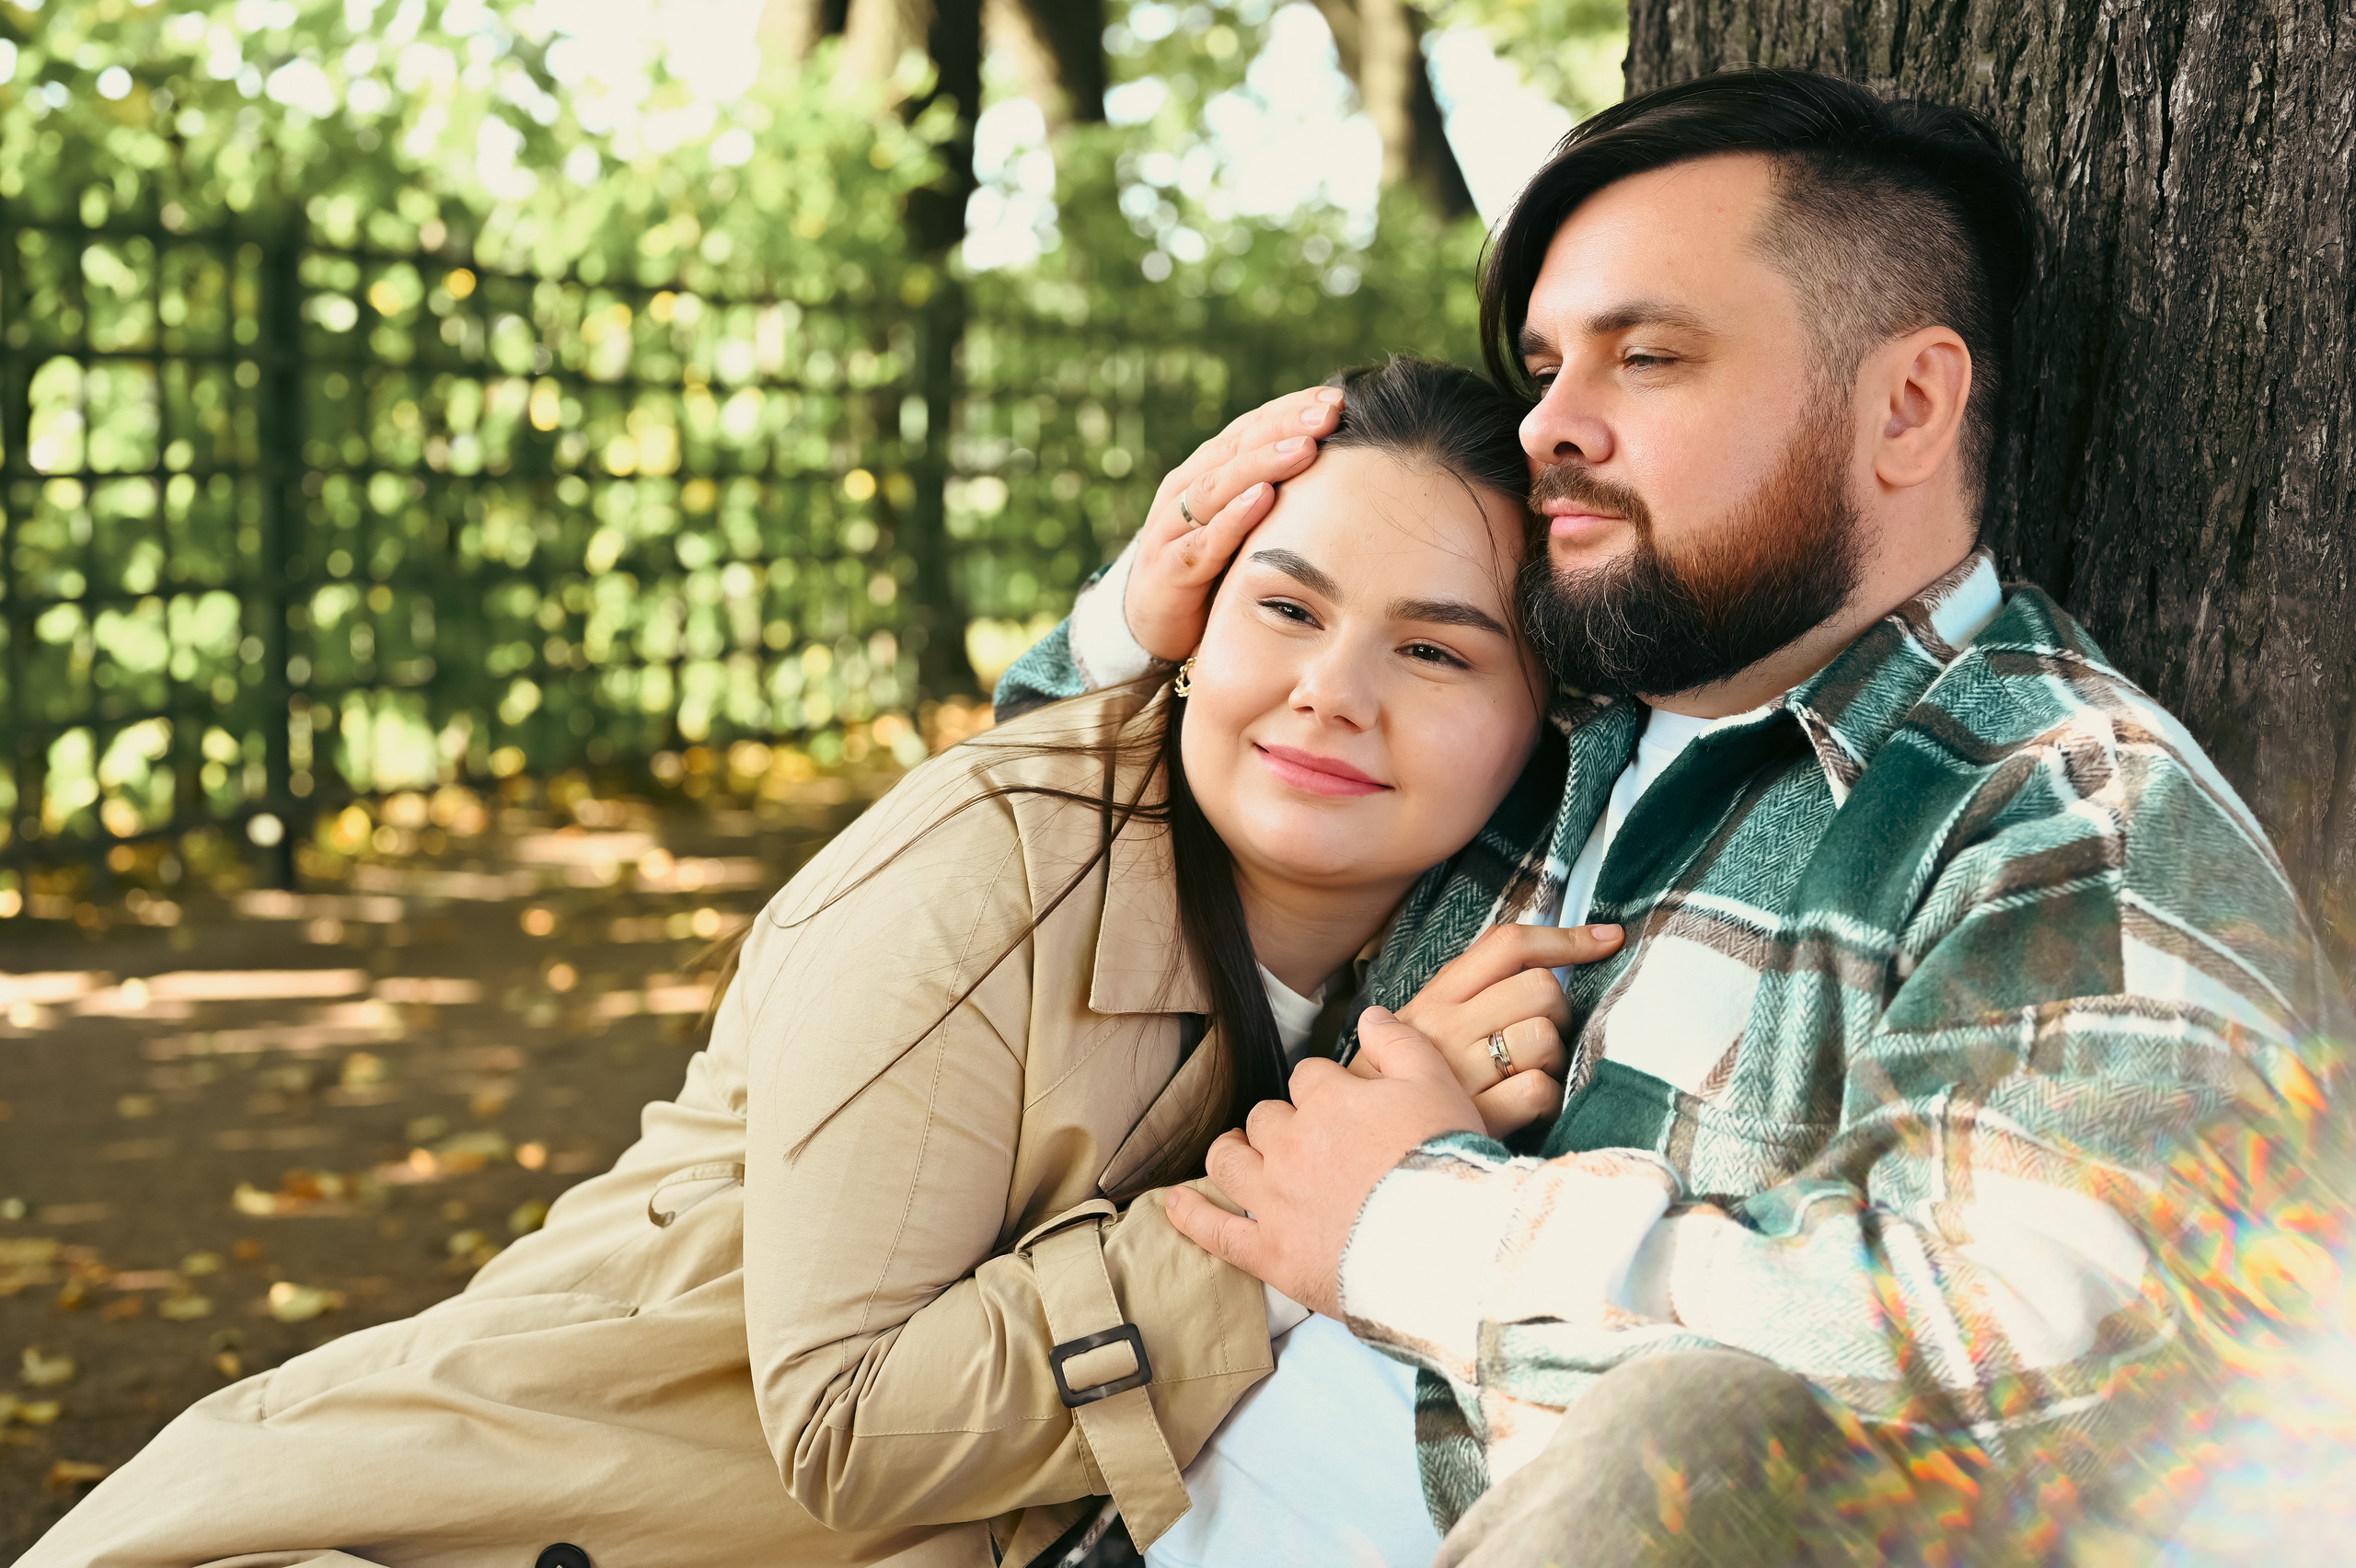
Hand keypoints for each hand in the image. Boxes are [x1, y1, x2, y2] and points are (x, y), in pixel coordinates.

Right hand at [1126, 386, 1344, 658]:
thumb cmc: (1209, 566)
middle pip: (1238, 446)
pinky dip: (1232, 517)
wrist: (1151, 622)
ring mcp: (1173, 526)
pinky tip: (1261, 499)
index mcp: (1208, 469)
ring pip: (1219, 484)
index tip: (1337, 399)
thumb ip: (1273, 490)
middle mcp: (1187, 487)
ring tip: (1305, 448)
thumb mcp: (1242, 522)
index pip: (1253, 427)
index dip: (1292, 410)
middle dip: (1286, 426)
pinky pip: (1203, 539)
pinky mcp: (1169, 568)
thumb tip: (1337, 461)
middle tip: (1329, 414)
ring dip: (1263, 463)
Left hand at [1165, 1006, 1481, 1318]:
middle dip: (1282, 1123)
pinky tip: (1175, 1204)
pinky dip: (1191, 1215)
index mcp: (1328, 1100)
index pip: (1308, 1079)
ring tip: (1237, 1153)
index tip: (1343, 1107)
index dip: (1325, 1091)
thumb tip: (1370, 1015)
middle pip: (1266, 1118)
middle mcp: (1291, 1144)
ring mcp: (1276, 1200)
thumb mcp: (1437, 1085)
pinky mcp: (1273, 1253)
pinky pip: (1216, 1232)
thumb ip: (1400, 1043)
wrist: (1450, 1246)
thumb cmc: (1449, 1163)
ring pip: (1230, 1161)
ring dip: (1232, 1152)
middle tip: (1306, 1141)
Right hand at [1356, 922, 1624, 1137]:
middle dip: (1558, 1012)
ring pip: (1545, 1039)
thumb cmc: (1402, 1077)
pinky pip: (1538, 1091)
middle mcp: (1446, 1027)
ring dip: (1551, 1059)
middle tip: (1539, 1034)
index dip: (1568, 938)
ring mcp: (1459, 1073)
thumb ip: (1471, 986)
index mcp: (1437, 996)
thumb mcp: (1422, 1020)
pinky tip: (1526, 1105)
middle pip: (1541, 989)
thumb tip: (1539, 953)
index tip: (1608, 940)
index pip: (1509, 945)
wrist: (1356, 1137)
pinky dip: (1544, 1099)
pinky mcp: (1473, 1118)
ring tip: (1525, 1072)